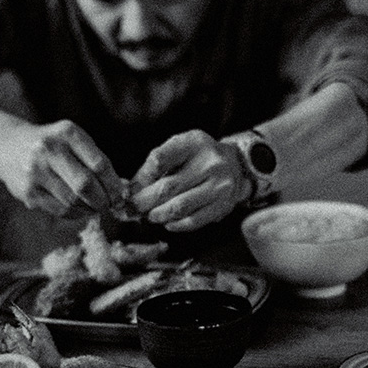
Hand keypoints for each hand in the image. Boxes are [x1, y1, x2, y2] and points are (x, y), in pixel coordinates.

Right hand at [0, 120, 123, 217]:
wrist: (8, 147)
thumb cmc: (53, 146)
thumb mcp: (74, 141)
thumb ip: (96, 161)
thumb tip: (122, 191)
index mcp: (67, 133)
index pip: (99, 165)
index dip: (114, 185)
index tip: (121, 195)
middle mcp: (49, 149)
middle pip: (86, 185)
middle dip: (103, 200)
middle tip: (110, 205)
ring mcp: (35, 171)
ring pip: (73, 201)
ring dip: (90, 209)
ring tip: (94, 207)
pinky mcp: (27, 191)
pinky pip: (60, 210)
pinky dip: (75, 214)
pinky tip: (79, 209)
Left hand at [130, 129, 251, 231]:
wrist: (236, 166)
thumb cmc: (198, 158)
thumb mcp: (180, 149)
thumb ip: (157, 164)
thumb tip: (132, 189)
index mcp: (194, 143)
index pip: (159, 159)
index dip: (141, 177)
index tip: (132, 188)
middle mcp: (210, 163)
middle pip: (168, 187)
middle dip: (144, 201)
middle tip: (132, 209)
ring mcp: (219, 186)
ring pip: (180, 207)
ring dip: (158, 214)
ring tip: (148, 216)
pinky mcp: (223, 205)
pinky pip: (194, 220)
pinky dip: (176, 224)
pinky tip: (167, 222)